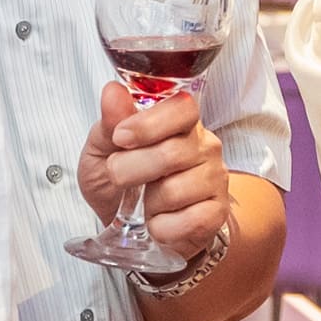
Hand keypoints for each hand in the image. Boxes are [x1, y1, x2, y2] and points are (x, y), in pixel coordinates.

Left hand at [82, 80, 235, 261]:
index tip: (120, 138)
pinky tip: (160, 223)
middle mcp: (204, 145)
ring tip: (145, 203)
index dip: (149, 124)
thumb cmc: (120, 184)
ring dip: (148, 204)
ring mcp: (215, 178)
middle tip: (119, 178)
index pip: (182, 108)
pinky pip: (189, 221)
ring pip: (175, 191)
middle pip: (171, 153)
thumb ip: (109, 122)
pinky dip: (163, 228)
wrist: (135, 229)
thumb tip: (112, 92)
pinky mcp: (218, 212)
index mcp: (178, 121)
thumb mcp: (102, 151)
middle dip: (131, 170)